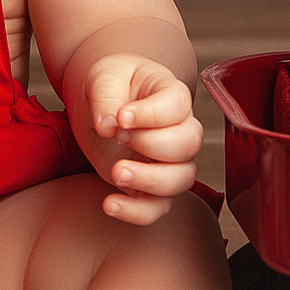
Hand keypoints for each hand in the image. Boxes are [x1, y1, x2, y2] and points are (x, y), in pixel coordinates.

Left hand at [83, 55, 201, 225]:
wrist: (101, 101)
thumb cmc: (110, 83)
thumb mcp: (103, 78)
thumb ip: (106, 96)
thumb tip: (107, 125)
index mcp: (172, 96)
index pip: (178, 106)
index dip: (152, 114)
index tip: (121, 116)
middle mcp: (179, 129)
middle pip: (187, 145)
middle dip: (152, 145)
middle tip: (117, 136)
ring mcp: (168, 161)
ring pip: (181, 180)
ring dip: (149, 181)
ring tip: (116, 172)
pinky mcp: (149, 185)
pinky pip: (157, 208)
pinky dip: (137, 211)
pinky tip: (110, 203)